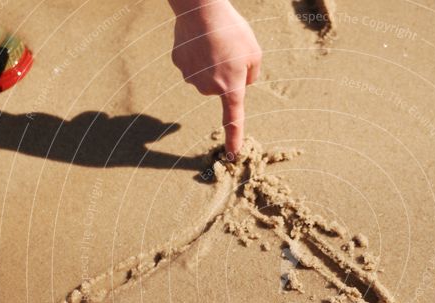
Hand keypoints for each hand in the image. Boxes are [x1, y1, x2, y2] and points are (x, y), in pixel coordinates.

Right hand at [169, 0, 261, 156]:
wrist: (201, 9)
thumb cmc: (232, 30)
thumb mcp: (255, 52)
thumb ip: (252, 74)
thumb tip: (243, 83)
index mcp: (231, 87)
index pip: (234, 120)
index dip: (234, 138)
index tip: (233, 155)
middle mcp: (209, 88)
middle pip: (219, 88)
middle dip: (225, 74)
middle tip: (228, 50)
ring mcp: (191, 78)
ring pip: (204, 77)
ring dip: (210, 64)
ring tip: (213, 42)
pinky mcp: (179, 65)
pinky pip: (191, 65)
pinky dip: (196, 55)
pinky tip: (198, 39)